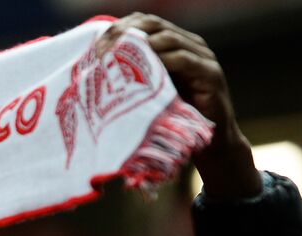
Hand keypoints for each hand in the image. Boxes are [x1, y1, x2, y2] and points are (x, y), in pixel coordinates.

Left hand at [97, 13, 260, 198]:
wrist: (209, 146)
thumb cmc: (171, 120)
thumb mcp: (146, 94)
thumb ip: (131, 77)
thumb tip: (91, 71)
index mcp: (173, 45)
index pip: (145, 23)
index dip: (121, 28)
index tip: (96, 44)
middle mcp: (190, 45)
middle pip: (155, 26)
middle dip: (126, 35)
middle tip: (102, 50)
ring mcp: (203, 58)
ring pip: (169, 40)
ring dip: (140, 48)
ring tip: (116, 60)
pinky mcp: (211, 75)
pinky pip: (184, 60)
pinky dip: (162, 62)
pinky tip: (142, 73)